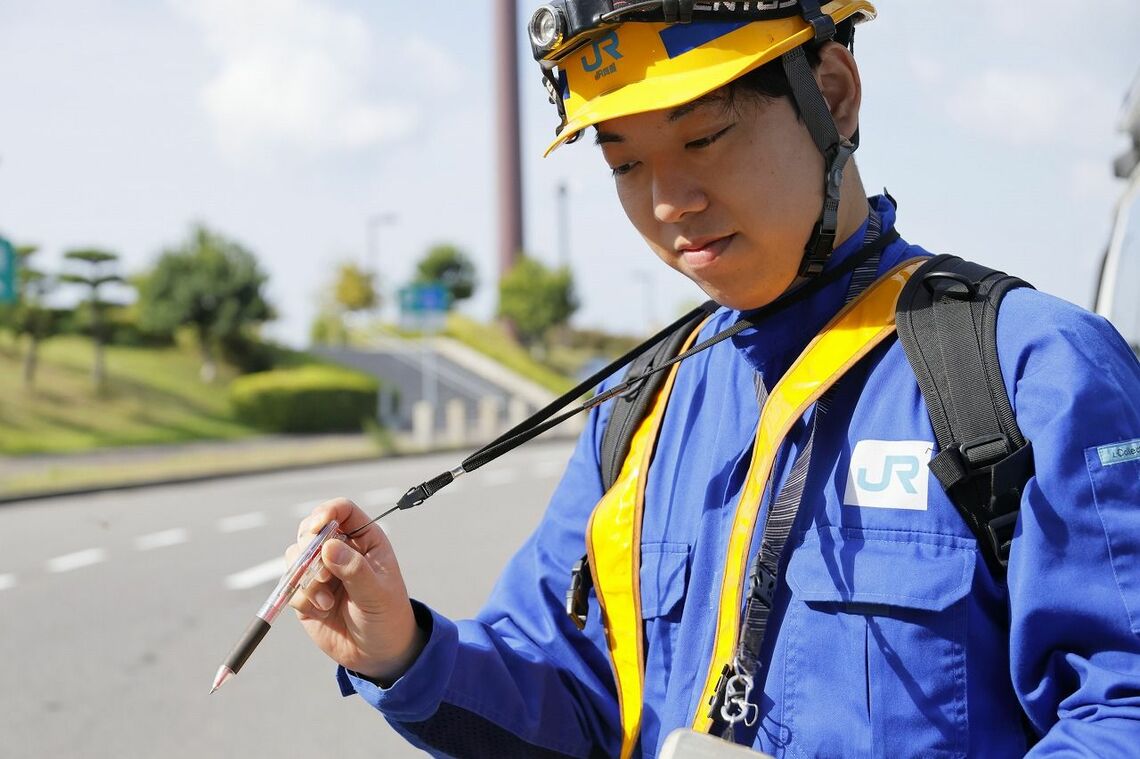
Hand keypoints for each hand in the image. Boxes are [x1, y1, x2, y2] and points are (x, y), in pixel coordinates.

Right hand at [287, 498, 425, 683]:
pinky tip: (322, 610)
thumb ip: (355, 569)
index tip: (319, 527)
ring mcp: (321, 571)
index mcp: (365, 540)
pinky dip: (302, 597)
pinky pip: (291, 585)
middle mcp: (340, 550)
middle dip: (309, 548)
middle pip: (310, 529)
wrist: (377, 654)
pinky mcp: (306, 593)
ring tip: (326, 600)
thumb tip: (329, 546)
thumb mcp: (377, 594)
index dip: (327, 512)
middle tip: (322, 572)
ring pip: (295, 556)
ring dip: (306, 577)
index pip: (342, 511)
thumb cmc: (387, 617)